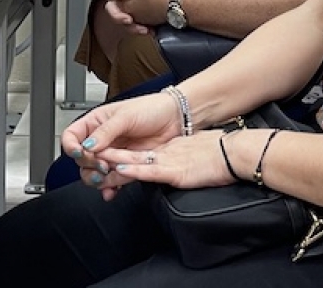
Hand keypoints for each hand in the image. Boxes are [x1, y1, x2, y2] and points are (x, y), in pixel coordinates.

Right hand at [61, 93, 181, 198]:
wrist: (175, 118)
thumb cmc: (152, 109)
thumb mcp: (126, 116)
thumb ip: (106, 131)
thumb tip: (88, 145)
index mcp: (96, 122)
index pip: (72, 136)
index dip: (71, 146)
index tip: (81, 152)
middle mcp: (102, 140)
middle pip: (81, 159)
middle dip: (88, 165)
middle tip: (102, 164)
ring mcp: (113, 154)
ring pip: (93, 172)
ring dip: (97, 179)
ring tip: (107, 177)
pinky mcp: (125, 166)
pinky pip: (111, 181)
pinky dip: (109, 187)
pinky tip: (111, 190)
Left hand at [102, 129, 240, 190]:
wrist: (236, 153)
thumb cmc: (219, 155)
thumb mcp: (193, 155)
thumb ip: (179, 159)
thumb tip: (169, 164)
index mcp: (167, 151)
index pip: (137, 154)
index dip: (116, 154)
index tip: (99, 155)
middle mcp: (163, 154)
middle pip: (130, 155)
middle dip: (107, 158)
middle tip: (86, 157)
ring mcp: (168, 162)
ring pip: (135, 162)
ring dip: (113, 163)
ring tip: (93, 162)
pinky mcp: (175, 171)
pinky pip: (151, 171)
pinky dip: (135, 170)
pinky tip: (122, 170)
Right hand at [118, 0, 175, 25]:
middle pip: (111, 6)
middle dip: (118, 14)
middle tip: (129, 19)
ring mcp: (129, 10)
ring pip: (120, 20)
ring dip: (128, 25)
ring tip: (139, 28)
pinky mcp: (136, 21)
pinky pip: (132, 28)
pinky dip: (139, 30)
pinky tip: (149, 30)